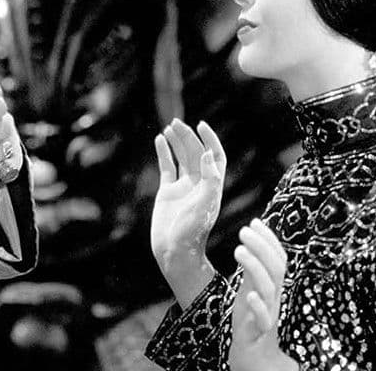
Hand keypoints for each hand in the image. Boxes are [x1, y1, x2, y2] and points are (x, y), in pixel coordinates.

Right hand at [150, 118, 224, 307]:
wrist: (174, 252)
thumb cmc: (192, 232)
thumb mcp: (204, 206)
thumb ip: (209, 180)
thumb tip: (209, 154)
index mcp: (212, 186)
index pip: (215, 157)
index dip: (211, 140)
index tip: (201, 125)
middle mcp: (199, 185)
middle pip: (196, 154)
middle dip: (188, 137)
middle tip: (177, 123)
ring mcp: (183, 188)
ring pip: (181, 158)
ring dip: (177, 142)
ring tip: (169, 128)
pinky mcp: (168, 193)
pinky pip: (167, 168)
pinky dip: (163, 153)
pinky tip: (159, 140)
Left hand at [230, 219, 296, 370]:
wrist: (256, 352)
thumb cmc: (252, 315)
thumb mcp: (252, 286)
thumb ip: (253, 265)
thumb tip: (251, 237)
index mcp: (272, 284)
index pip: (278, 257)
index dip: (269, 239)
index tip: (254, 221)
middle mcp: (274, 296)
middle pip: (276, 268)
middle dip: (262, 247)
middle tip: (244, 230)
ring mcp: (269, 312)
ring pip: (269, 288)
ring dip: (255, 267)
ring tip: (238, 250)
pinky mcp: (260, 330)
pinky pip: (264, 318)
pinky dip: (258, 306)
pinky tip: (248, 295)